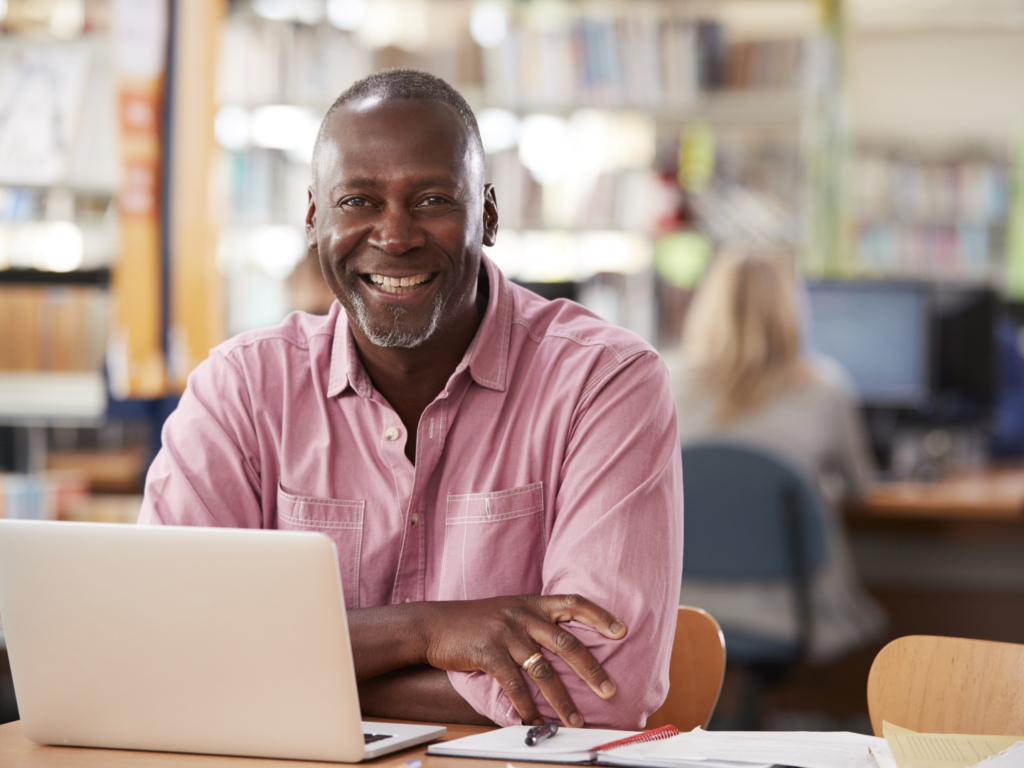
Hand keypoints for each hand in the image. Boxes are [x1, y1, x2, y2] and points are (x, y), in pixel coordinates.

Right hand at [419, 594, 626, 727]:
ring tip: (576, 720)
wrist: (434, 624)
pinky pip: (514, 684)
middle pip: (566, 643)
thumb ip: (534, 622)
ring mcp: (506, 634)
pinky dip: (527, 706)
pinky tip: (534, 721)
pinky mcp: (488, 653)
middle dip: (591, 670)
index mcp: (532, 604)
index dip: (599, 616)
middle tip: (610, 691)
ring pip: (544, 670)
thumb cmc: (474, 621)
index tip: (622, 631)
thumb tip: (565, 645)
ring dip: (562, 699)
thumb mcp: (508, 611)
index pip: (573, 603)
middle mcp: (523, 616)